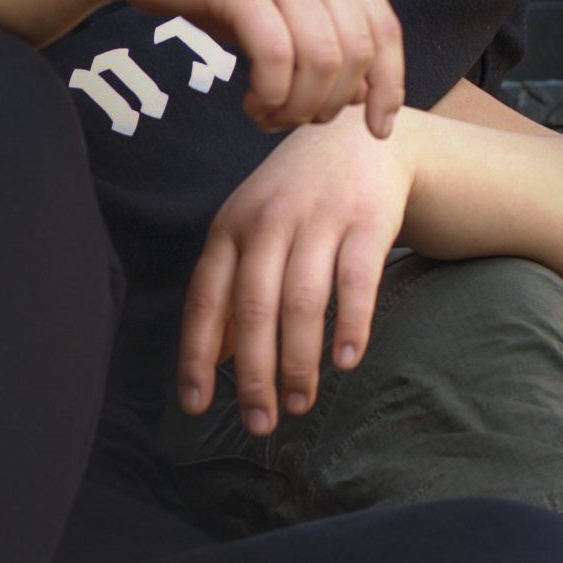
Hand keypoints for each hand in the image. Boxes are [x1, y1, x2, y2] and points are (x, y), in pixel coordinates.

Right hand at [94, 0, 404, 138]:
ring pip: (322, 58)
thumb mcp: (272, 1)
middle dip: (331, 104)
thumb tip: (361, 94)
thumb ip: (316, 38)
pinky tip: (250, 103)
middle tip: (293, 121)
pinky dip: (270, 94)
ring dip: (298, 105)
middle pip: (358, 51)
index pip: (386, 28)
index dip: (390, 86)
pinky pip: (276, 56)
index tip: (376, 129)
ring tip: (267, 116)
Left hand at [177, 105, 419, 431]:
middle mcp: (267, 222)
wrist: (355, 140)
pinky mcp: (366, 221)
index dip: (197, 355)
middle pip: (253, 309)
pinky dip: (351, 325)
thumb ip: (229, 292)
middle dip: (254, 373)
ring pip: (302, 301)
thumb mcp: (248, 233)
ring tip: (299, 404)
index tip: (196, 406)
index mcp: (229, 229)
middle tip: (259, 423)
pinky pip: (356, 281)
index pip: (205, 300)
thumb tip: (212, 362)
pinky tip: (346, 362)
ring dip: (300, 361)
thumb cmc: (292, 202)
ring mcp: (318, 220)